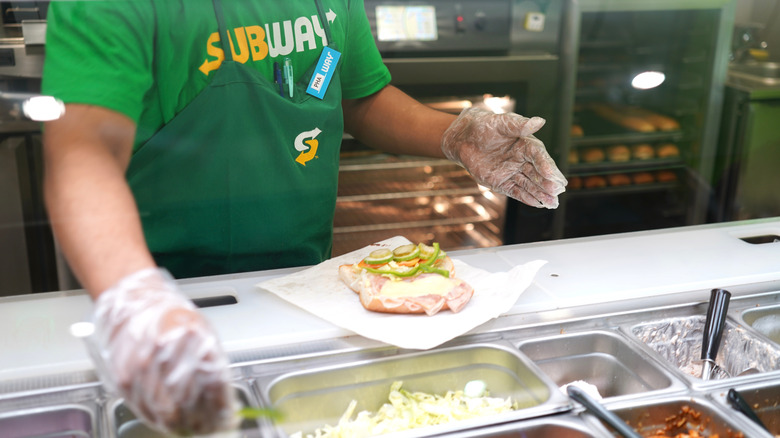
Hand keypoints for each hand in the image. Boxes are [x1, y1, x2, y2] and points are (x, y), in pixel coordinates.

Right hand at [89, 268, 237, 434]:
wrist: (133, 302)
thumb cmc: (169, 315)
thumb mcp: (203, 331)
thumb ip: (214, 363)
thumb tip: (224, 397)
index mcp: (191, 338)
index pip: (213, 384)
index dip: (221, 407)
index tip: (227, 418)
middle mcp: (165, 354)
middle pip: (189, 403)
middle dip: (204, 421)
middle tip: (211, 429)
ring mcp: (142, 368)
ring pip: (165, 414)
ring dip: (182, 426)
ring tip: (193, 429)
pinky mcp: (124, 379)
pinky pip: (144, 410)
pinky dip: (159, 420)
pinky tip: (170, 422)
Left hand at [441, 107, 566, 207]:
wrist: (463, 138)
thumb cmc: (484, 125)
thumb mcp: (500, 123)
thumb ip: (519, 125)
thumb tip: (539, 121)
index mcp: (525, 144)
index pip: (539, 156)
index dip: (546, 165)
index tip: (552, 175)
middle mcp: (522, 159)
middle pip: (538, 173)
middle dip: (548, 183)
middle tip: (558, 191)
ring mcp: (512, 172)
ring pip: (529, 184)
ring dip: (541, 194)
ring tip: (553, 203)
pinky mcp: (501, 182)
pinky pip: (516, 191)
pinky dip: (526, 198)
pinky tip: (538, 204)